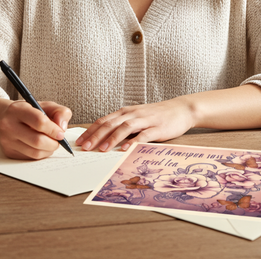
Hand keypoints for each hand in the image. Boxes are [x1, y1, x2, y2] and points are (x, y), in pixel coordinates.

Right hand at [0, 100, 71, 159]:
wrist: (5, 118)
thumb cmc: (29, 111)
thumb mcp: (45, 105)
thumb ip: (59, 111)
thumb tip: (62, 128)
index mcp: (17, 109)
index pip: (39, 122)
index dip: (54, 129)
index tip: (61, 133)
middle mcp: (8, 125)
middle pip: (37, 140)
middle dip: (53, 143)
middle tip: (58, 140)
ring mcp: (7, 140)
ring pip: (35, 152)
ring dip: (49, 150)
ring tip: (51, 143)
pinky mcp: (8, 152)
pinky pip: (30, 158)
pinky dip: (41, 154)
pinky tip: (42, 147)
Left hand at [75, 97, 195, 151]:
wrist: (181, 109)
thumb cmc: (156, 116)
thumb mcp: (137, 118)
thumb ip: (123, 127)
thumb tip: (105, 140)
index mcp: (126, 112)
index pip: (104, 120)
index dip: (90, 130)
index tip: (79, 141)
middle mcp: (132, 114)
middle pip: (110, 124)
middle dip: (96, 136)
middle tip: (84, 147)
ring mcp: (145, 120)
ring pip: (124, 128)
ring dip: (112, 139)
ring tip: (102, 149)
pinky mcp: (157, 127)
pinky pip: (143, 135)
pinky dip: (133, 141)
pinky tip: (126, 149)